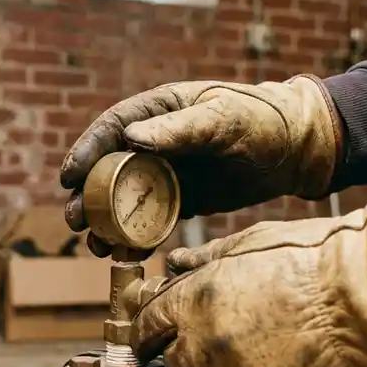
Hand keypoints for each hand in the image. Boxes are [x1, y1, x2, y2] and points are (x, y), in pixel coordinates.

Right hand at [60, 76, 343, 256]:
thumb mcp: (222, 120)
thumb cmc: (262, 120)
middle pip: (111, 169)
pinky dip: (139, 238)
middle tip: (75, 221)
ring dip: (109, 223)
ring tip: (97, 246)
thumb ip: (180, 130)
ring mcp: (170, 172)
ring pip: (128, 199)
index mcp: (159, 111)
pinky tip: (127, 255)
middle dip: (89, 197)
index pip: (112, 129)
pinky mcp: (186, 199)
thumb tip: (131, 139)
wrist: (298, 149)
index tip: (68, 177)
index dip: (86, 152)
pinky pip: (155, 220)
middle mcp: (157, 141)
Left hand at [130, 195, 366, 366]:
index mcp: (196, 302)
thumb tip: (176, 263)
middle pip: (176, 365)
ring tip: (263, 356)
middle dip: (191, 354)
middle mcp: (206, 347)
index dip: (148, 331)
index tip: (151, 337)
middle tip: (224, 340)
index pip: (148, 326)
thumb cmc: (317, 262)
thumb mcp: (253, 243)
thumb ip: (206, 258)